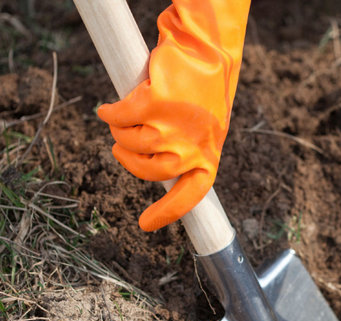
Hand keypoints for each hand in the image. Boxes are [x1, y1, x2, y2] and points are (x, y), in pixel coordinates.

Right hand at [98, 0, 250, 230]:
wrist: (206, 52)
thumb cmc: (204, 93)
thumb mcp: (205, 130)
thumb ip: (186, 152)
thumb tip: (160, 173)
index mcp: (208, 159)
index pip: (189, 198)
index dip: (166, 213)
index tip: (146, 226)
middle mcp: (192, 150)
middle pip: (147, 172)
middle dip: (129, 159)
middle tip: (123, 145)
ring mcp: (173, 129)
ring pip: (130, 143)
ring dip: (121, 131)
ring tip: (127, 116)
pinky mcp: (155, 104)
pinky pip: (120, 117)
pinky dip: (111, 113)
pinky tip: (111, 107)